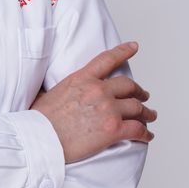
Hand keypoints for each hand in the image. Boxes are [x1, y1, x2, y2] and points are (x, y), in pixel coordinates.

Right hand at [31, 41, 155, 163]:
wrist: (39, 140)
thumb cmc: (39, 122)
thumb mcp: (47, 94)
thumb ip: (59, 90)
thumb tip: (50, 92)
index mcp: (82, 79)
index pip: (107, 60)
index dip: (123, 51)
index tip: (134, 47)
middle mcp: (98, 91)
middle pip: (129, 86)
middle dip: (139, 92)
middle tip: (144, 96)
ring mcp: (108, 110)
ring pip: (137, 108)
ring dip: (146, 113)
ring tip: (149, 116)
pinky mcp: (113, 130)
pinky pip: (137, 129)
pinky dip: (145, 133)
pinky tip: (147, 135)